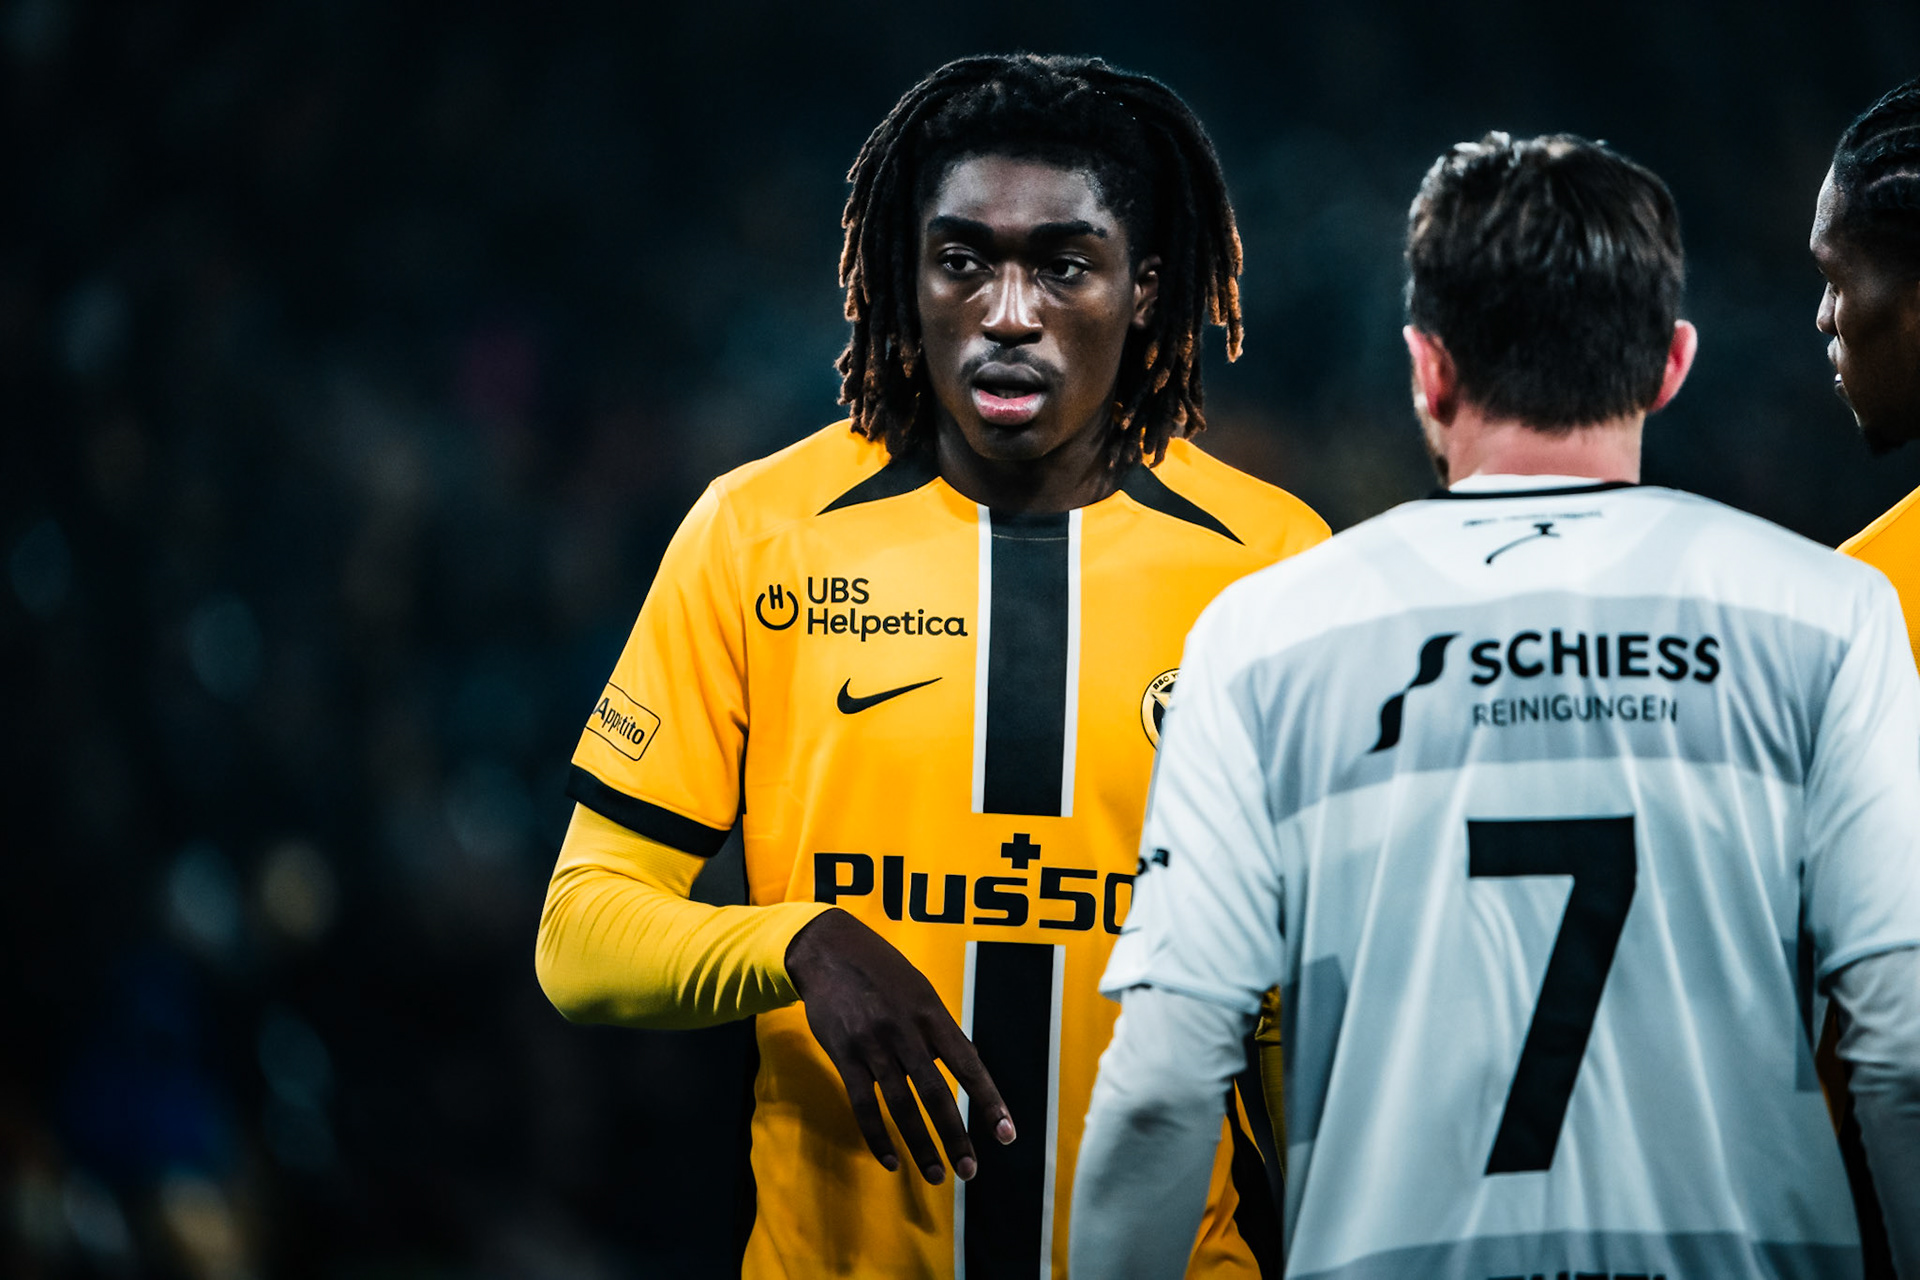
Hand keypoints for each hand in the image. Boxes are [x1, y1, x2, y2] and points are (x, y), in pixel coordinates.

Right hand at [785, 908, 1015, 1183]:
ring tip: (936, 1175)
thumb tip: (967, 1068)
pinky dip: (877, 1136)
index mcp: (932, 1014)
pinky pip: (863, 1104)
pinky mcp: (844, 1055)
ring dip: (920, 1145)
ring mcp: (873, 1045)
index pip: (968, 1066)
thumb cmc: (882, 970)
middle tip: (969, 1170)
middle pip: (936, 1094)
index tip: (1006, 1134)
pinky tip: (891, 1160)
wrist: (829, 949)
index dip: (989, 1102)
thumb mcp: (920, 990)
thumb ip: (940, 1031)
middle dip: (955, 1136)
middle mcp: (906, 1031)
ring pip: (901, 1105)